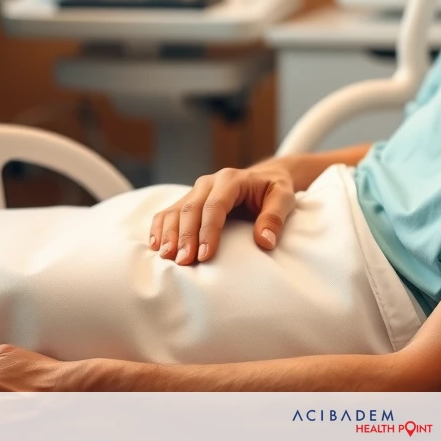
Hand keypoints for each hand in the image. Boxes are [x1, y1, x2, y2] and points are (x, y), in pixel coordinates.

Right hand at [149, 163, 296, 263]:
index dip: (208, 231)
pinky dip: (160, 228)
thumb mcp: (284, 198)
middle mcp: (209, 182)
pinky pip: (168, 212)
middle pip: (191, 208)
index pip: (215, 205)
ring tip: (167, 257)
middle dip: (186, 236)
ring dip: (169, 234)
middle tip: (183, 262)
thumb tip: (265, 241)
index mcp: (231, 179)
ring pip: (176, 210)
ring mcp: (196, 190)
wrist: (265, 178)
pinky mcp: (189, 200)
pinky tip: (156, 246)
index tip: (205, 255)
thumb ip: (275, 217)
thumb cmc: (274, 190)